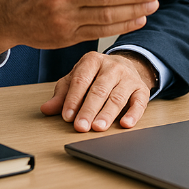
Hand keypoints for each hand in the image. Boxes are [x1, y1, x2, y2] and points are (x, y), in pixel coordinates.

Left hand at [40, 51, 156, 131]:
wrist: (126, 65)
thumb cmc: (96, 75)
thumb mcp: (76, 80)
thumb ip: (62, 94)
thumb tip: (46, 109)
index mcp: (92, 61)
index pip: (81, 80)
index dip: (73, 99)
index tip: (67, 116)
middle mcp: (112, 66)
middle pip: (99, 89)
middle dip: (89, 110)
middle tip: (81, 126)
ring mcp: (129, 77)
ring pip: (117, 97)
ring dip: (107, 114)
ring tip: (98, 127)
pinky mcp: (142, 88)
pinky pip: (140, 102)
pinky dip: (133, 114)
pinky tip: (125, 124)